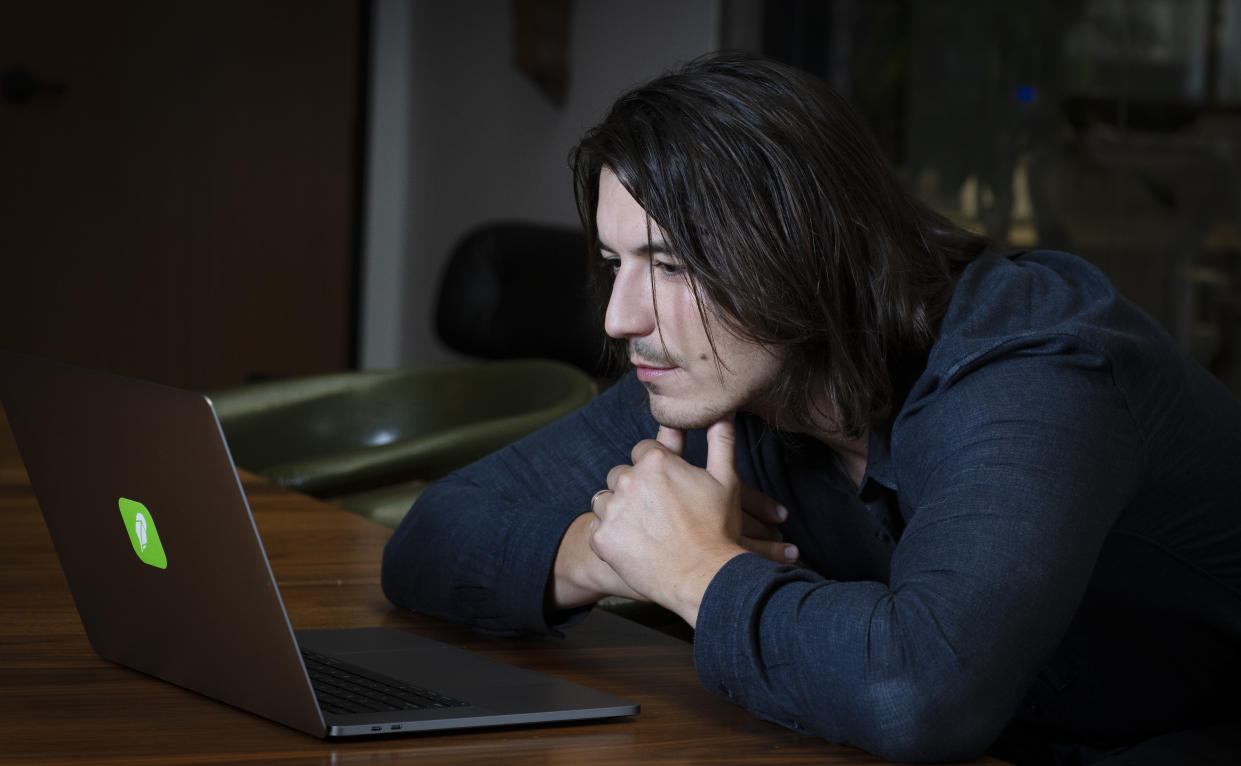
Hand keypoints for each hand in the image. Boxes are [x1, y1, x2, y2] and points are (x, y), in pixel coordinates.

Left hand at [588, 416, 788, 626]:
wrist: (704, 577)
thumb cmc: (717, 528)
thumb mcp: (726, 480)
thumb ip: (720, 441)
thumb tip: (721, 412)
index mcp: (655, 460)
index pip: (643, 450)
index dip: (656, 467)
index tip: (668, 486)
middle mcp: (628, 479)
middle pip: (621, 474)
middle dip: (634, 488)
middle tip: (657, 511)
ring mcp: (612, 510)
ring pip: (605, 500)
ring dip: (618, 510)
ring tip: (644, 529)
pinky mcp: (602, 538)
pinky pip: (597, 529)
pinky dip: (610, 537)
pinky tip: (633, 545)